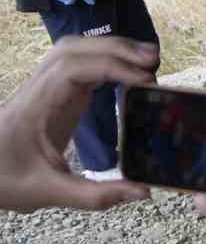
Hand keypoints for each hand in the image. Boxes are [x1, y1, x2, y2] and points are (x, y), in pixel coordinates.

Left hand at [0, 37, 157, 212]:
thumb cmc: (8, 181)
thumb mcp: (50, 193)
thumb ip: (97, 195)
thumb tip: (144, 191)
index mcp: (34, 108)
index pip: (71, 70)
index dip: (110, 67)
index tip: (143, 80)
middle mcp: (36, 89)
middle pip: (73, 49)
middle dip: (115, 48)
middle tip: (153, 60)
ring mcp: (42, 87)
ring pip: (73, 50)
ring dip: (110, 48)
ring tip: (145, 60)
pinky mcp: (50, 92)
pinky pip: (75, 63)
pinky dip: (103, 59)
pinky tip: (126, 71)